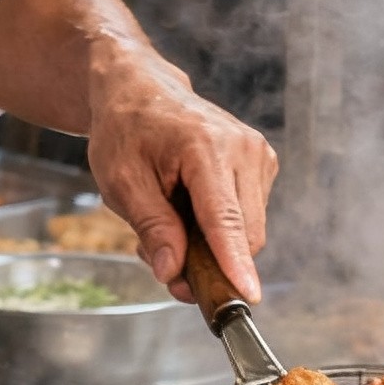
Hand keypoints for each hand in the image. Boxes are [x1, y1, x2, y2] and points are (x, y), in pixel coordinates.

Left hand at [84, 41, 275, 303]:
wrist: (140, 88)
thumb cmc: (126, 128)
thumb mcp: (121, 180)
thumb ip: (151, 227)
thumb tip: (172, 272)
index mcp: (206, 148)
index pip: (226, 219)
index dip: (235, 263)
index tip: (247, 296)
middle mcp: (244, 149)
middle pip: (244, 235)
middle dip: (208, 262)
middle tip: (158, 258)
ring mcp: (258, 155)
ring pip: (249, 231)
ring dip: (211, 244)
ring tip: (166, 220)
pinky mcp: (263, 164)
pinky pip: (248, 217)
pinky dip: (220, 228)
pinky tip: (187, 208)